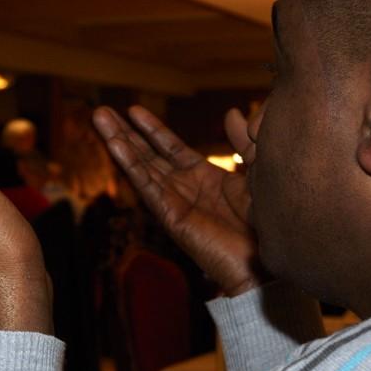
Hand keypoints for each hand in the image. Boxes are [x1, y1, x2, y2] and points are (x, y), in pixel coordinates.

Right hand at [92, 105, 263, 295]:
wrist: (271, 261)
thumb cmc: (268, 223)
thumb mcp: (257, 169)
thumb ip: (243, 141)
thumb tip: (230, 113)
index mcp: (204, 178)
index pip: (170, 148)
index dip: (152, 129)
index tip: (133, 109)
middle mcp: (185, 189)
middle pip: (148, 155)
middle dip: (125, 132)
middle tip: (101, 111)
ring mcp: (176, 203)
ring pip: (140, 166)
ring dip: (118, 141)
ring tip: (99, 117)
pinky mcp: (172, 217)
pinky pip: (147, 186)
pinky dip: (130, 164)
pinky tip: (115, 144)